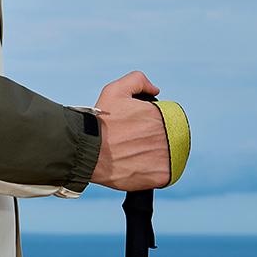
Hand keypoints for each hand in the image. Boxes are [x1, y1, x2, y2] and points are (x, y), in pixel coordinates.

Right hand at [90, 71, 170, 190]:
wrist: (88, 152)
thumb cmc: (100, 123)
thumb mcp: (115, 90)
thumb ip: (138, 80)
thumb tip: (156, 90)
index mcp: (161, 116)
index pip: (166, 119)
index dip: (150, 122)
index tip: (137, 128)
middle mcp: (168, 136)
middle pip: (168, 137)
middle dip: (152, 138)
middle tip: (132, 141)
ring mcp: (166, 158)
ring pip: (168, 155)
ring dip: (154, 155)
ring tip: (133, 154)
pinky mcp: (162, 176)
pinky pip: (164, 173)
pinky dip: (152, 171)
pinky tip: (136, 166)